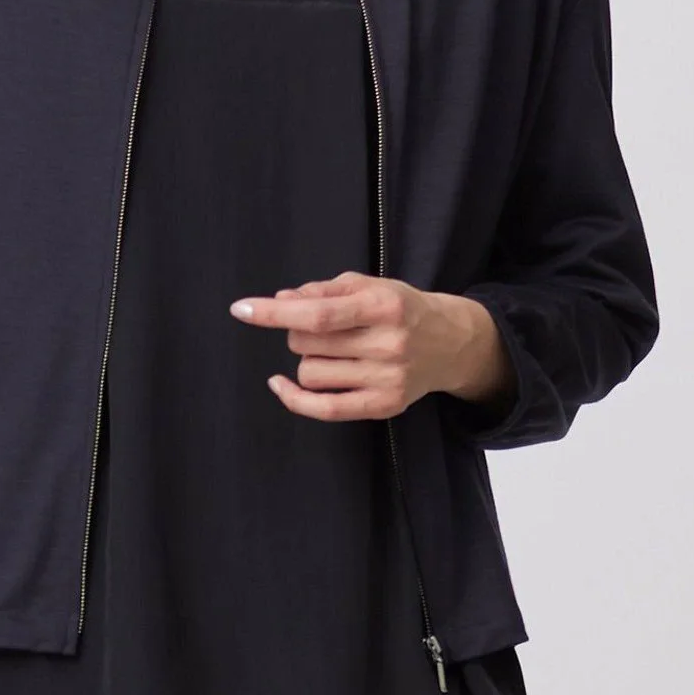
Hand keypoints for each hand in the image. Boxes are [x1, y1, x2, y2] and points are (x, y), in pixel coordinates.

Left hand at [229, 271, 513, 421]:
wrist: (452, 342)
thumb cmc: (401, 308)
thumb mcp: (369, 285)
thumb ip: (323, 290)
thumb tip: (280, 301)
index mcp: (384, 306)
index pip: (318, 314)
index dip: (275, 313)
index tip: (242, 309)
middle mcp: (388, 344)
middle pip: (307, 343)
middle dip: (298, 332)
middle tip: (319, 328)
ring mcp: (388, 379)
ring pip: (310, 374)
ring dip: (307, 360)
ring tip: (332, 352)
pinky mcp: (385, 407)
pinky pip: (325, 409)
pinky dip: (295, 398)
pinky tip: (280, 385)